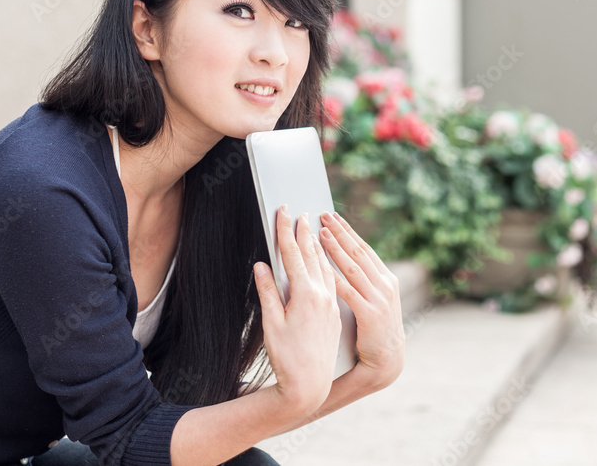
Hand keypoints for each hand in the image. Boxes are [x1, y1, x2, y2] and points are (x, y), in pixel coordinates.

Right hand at [252, 205, 342, 413]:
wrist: (310, 384)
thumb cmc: (286, 357)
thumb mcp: (270, 323)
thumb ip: (267, 292)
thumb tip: (261, 265)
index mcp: (305, 294)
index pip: (293, 253)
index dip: (286, 230)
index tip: (283, 211)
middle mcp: (322, 295)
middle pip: (311, 255)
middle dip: (303, 232)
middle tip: (299, 212)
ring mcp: (331, 304)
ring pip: (325, 267)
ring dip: (318, 246)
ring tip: (313, 229)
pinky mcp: (335, 314)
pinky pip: (332, 280)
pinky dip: (326, 265)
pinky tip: (324, 261)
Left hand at [319, 212, 404, 388]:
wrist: (387, 360)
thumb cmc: (375, 330)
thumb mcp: (376, 300)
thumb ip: (364, 281)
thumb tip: (345, 261)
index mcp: (386, 279)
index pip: (364, 249)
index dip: (348, 231)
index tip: (333, 216)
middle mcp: (385, 285)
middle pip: (359, 252)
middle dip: (340, 232)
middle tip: (324, 215)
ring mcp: (379, 299)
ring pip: (353, 267)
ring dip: (335, 248)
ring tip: (320, 233)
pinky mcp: (370, 315)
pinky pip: (349, 292)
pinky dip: (335, 277)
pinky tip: (322, 267)